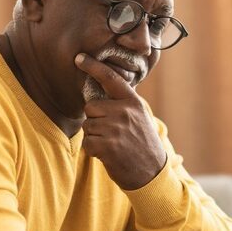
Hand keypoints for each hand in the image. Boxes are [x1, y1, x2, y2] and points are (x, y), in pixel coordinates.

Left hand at [75, 53, 166, 189]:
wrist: (152, 173)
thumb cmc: (143, 144)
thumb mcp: (140, 117)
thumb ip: (123, 104)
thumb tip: (100, 94)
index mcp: (133, 102)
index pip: (110, 78)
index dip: (93, 66)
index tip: (79, 57)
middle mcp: (124, 112)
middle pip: (91, 107)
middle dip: (96, 119)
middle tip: (111, 132)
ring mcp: (115, 129)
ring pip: (88, 125)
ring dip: (95, 136)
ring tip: (113, 144)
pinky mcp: (106, 146)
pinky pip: (87, 142)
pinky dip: (93, 150)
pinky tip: (108, 154)